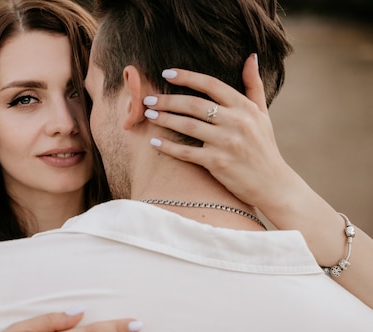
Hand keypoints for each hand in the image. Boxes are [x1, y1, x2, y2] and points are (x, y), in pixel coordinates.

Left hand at [143, 54, 297, 210]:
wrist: (272, 183)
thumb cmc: (264, 147)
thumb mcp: (263, 114)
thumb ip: (254, 86)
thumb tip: (251, 57)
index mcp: (244, 107)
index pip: (211, 85)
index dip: (187, 77)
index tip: (166, 73)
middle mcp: (236, 122)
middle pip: (194, 104)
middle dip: (167, 100)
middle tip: (148, 99)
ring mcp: (226, 143)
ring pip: (188, 126)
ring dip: (165, 119)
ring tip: (148, 115)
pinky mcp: (217, 163)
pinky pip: (186, 152)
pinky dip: (168, 147)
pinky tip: (155, 141)